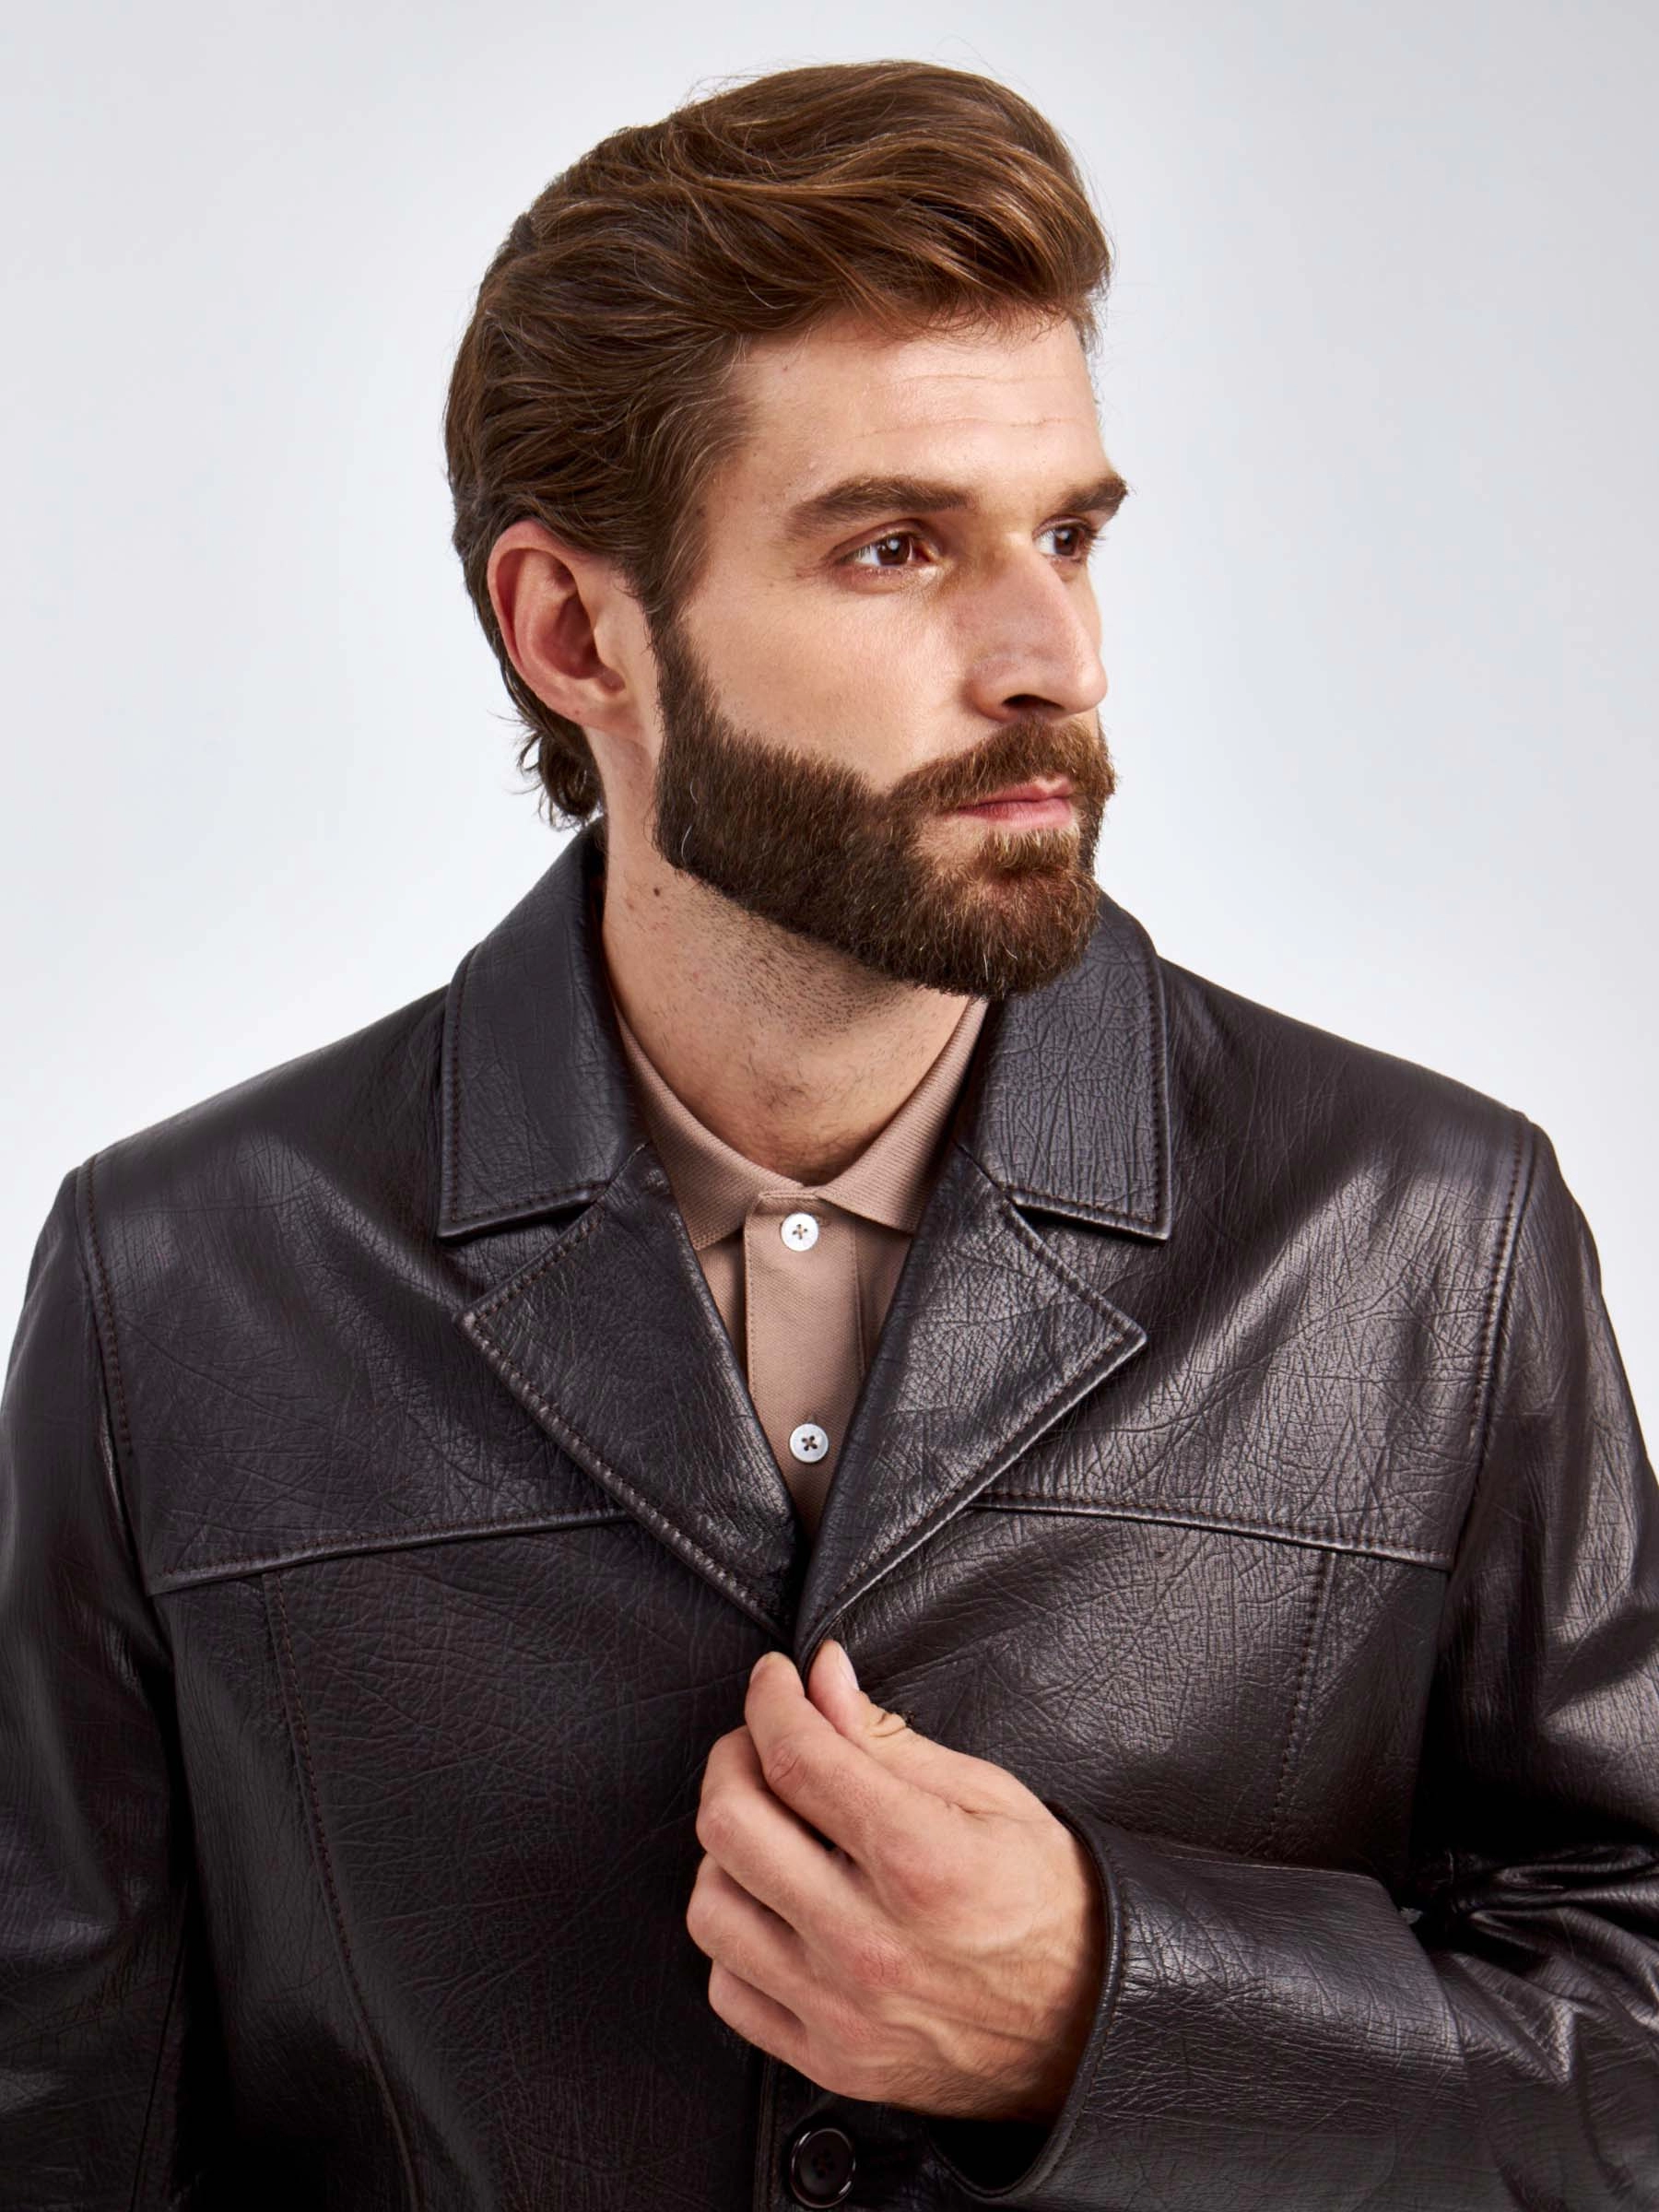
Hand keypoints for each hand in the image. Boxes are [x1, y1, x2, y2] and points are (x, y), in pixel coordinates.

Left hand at [685, 1640, 1106, 2123]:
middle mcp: (870, 1942)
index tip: (774, 1680)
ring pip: (711, 1907)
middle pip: (731, 1825)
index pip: (797, 1757)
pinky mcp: (829, 2058)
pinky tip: (774, 1905)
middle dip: (733, 1758)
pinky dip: (737, 1935)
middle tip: (761, 1743)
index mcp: (921, 1861)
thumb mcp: (988, 1795)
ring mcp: (842, 2009)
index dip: (770, 1700)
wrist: (1089, 2024)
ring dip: (726, 1852)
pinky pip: (727, 1987)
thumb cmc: (1048, 1901)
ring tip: (770, 1830)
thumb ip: (888, 1738)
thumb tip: (822, 1677)